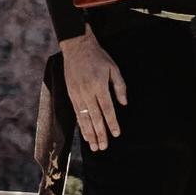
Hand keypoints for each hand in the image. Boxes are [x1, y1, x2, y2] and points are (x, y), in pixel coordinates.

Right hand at [62, 31, 126, 151]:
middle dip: (100, 134)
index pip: (107, 109)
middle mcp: (87, 92)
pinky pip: (77, 113)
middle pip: (95, 117)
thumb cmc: (98, 56)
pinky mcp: (71, 94)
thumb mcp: (113, 68)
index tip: (116, 134)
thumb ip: (120, 86)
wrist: (77, 47)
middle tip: (103, 148)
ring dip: (89, 133)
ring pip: (84, 118)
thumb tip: (123, 104)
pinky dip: (81, 125)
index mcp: (99, 85)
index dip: (112, 123)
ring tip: (94, 146)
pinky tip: (84, 134)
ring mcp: (77, 94)